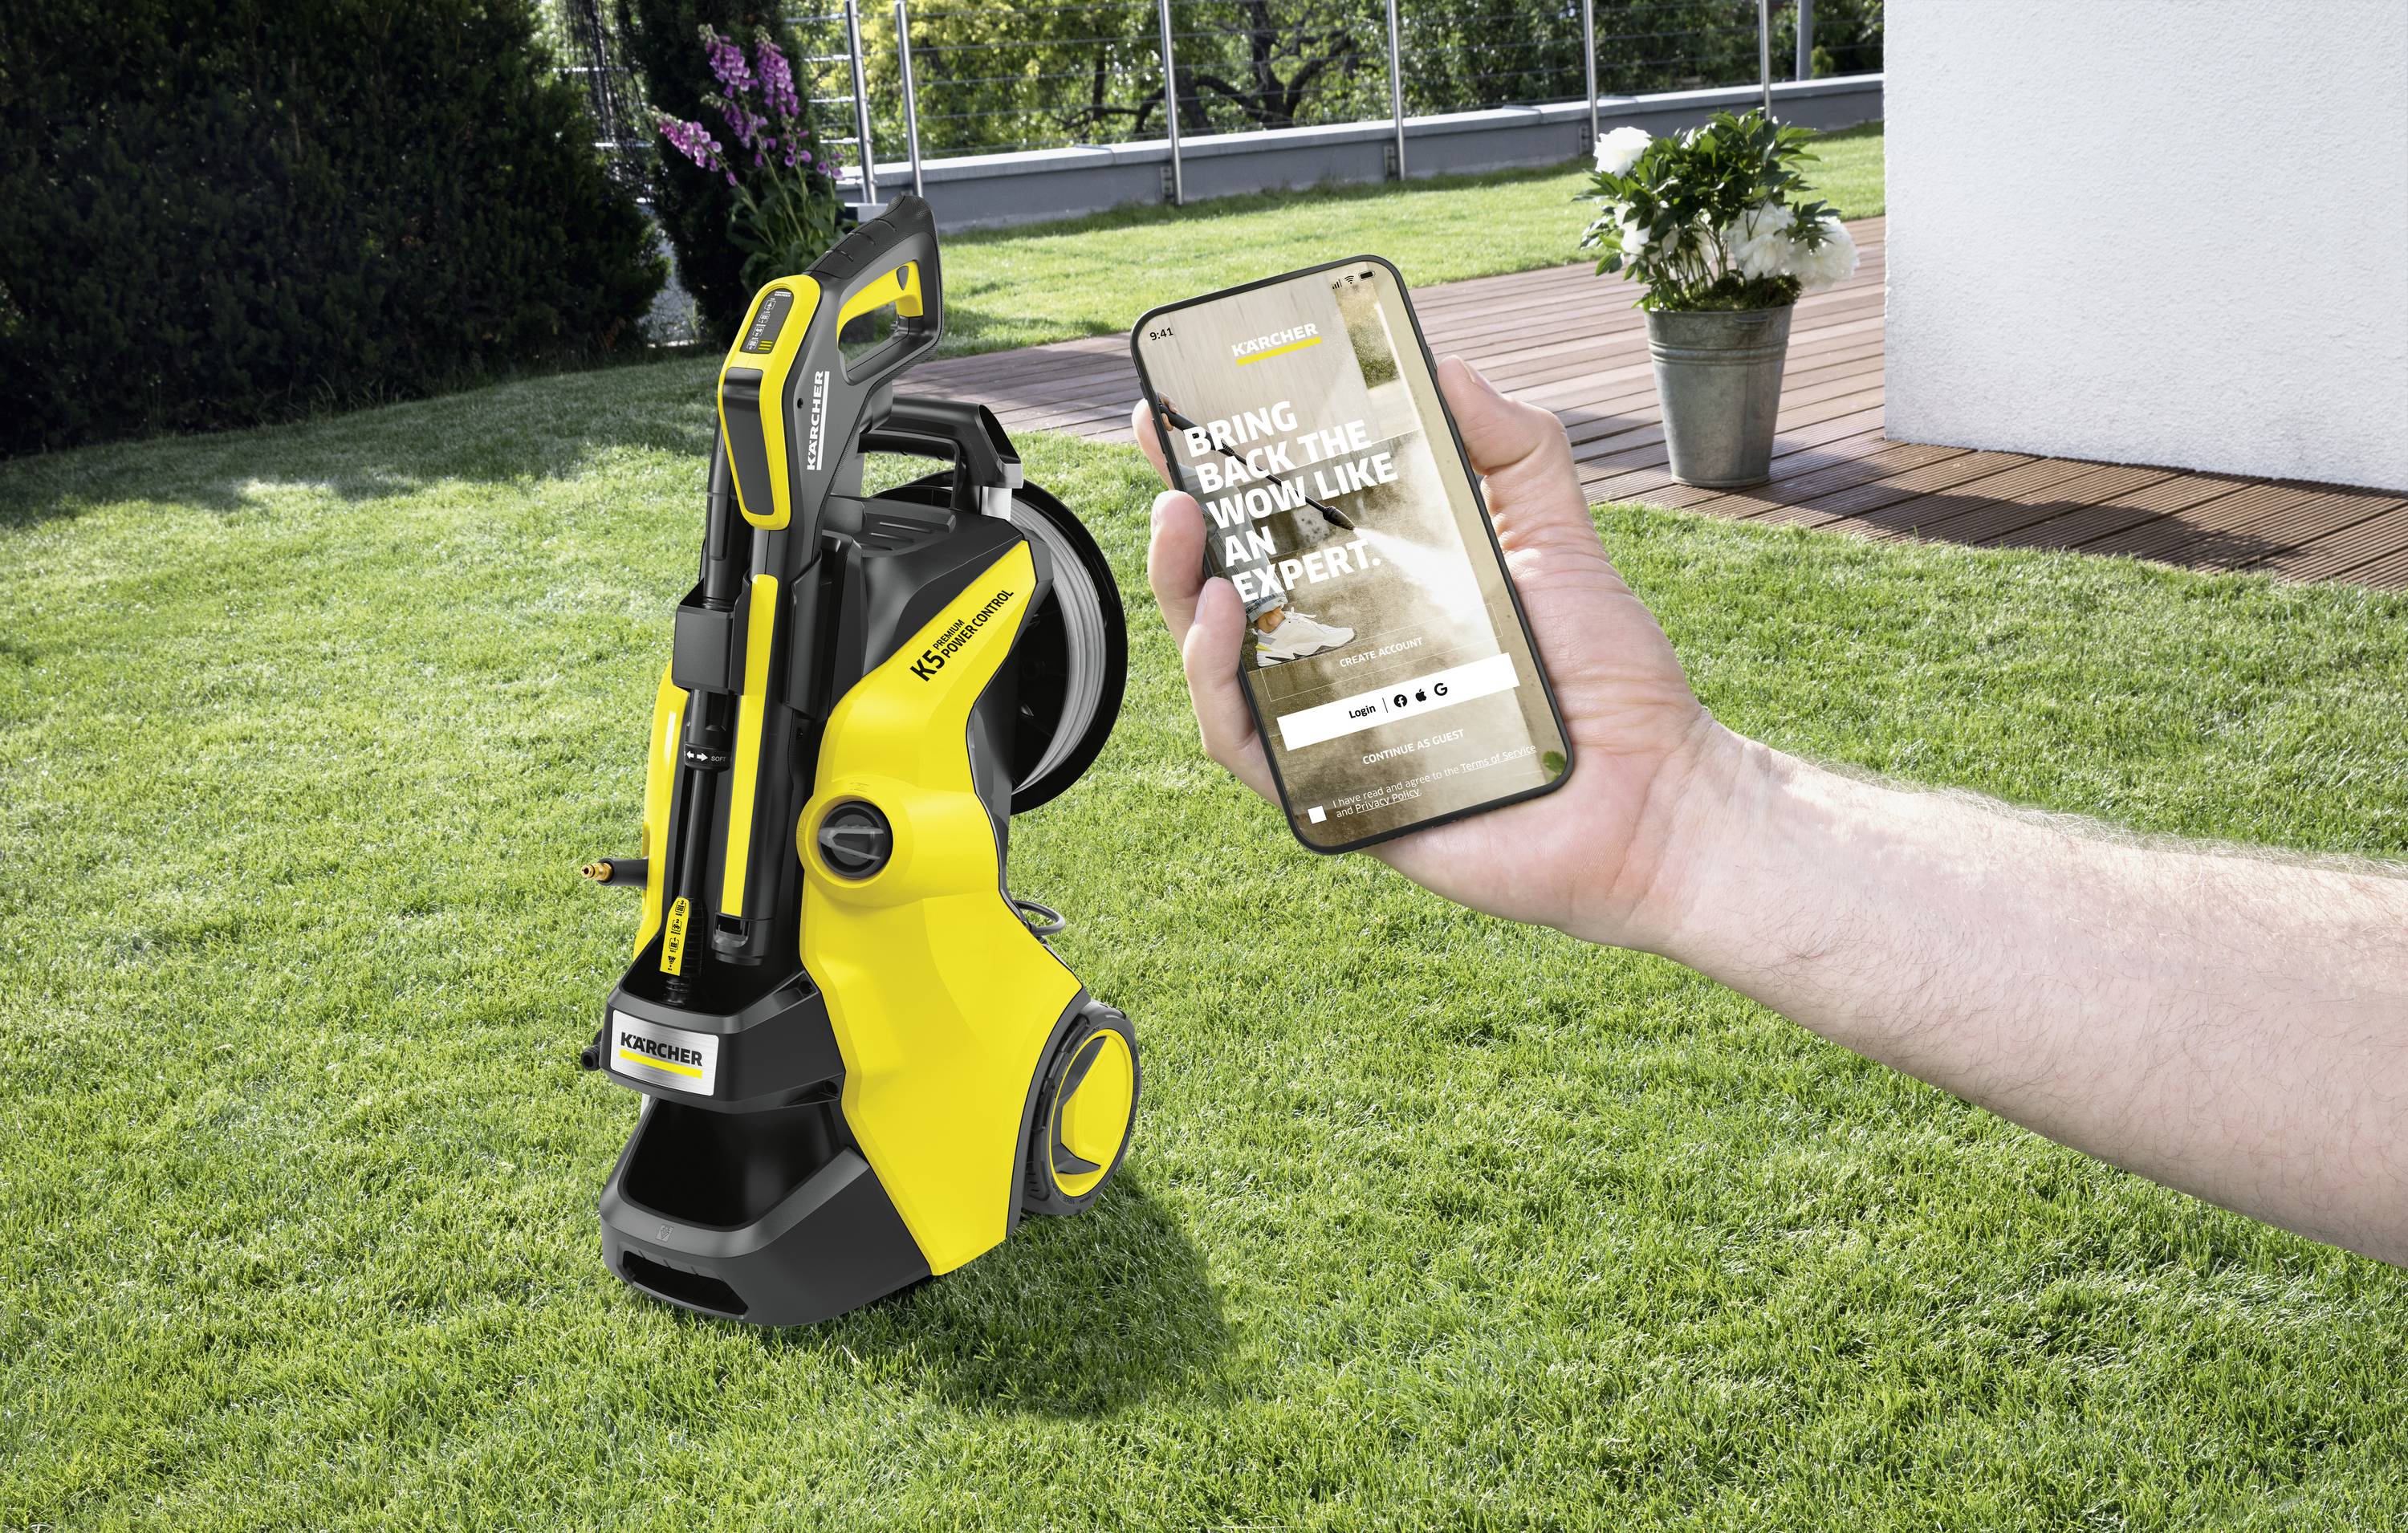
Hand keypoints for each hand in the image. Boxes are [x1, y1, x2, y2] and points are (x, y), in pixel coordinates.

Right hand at [1131, 357, 1735, 949]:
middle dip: (1183, 530)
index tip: (1177, 414)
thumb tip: (1447, 366)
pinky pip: (1246, 746)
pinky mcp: (1336, 797)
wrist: (1655, 794)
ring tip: (1185, 527)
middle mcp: (1347, 662)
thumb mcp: (1559, 537)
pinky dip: (1219, 681)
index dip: (1222, 479)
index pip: (1281, 534)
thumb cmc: (1610, 679)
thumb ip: (1513, 449)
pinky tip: (1224, 620)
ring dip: (1183, 594)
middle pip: (1228, 597)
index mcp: (1384, 599)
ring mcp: (1333, 729)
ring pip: (1219, 668)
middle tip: (1172, 466)